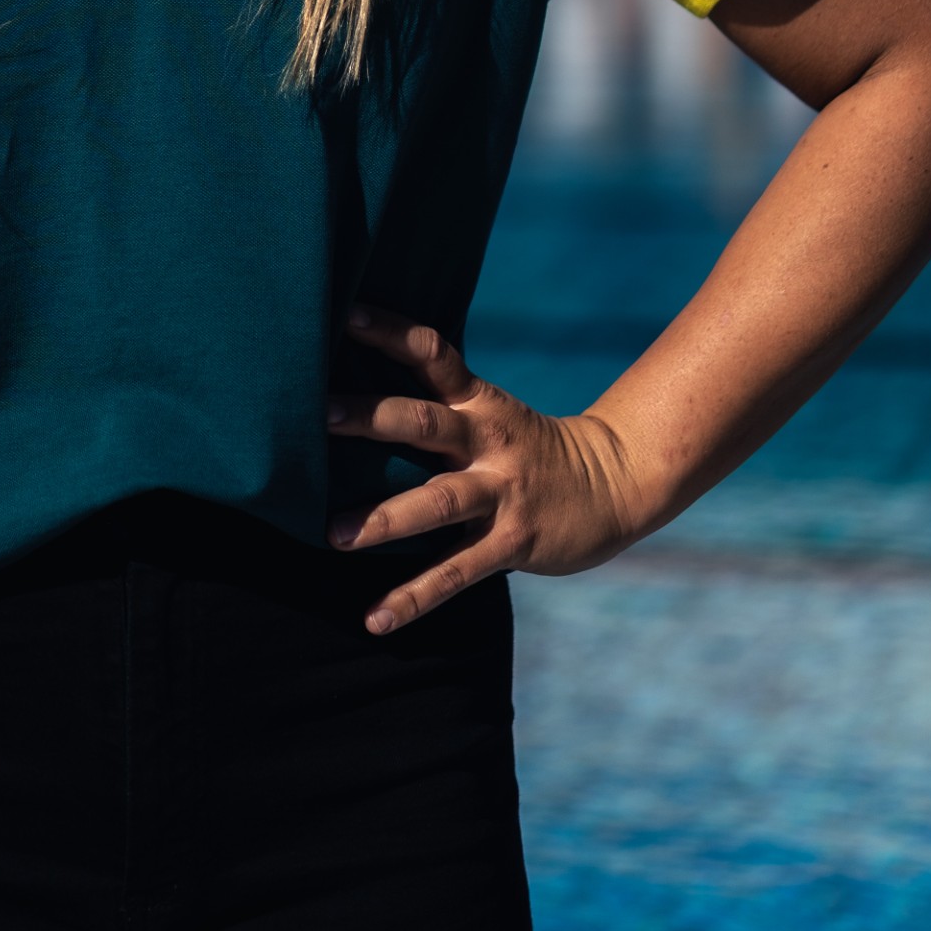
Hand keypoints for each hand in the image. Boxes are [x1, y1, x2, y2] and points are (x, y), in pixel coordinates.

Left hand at [325, 306, 642, 633]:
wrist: (612, 484)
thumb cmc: (526, 447)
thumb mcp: (488, 413)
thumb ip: (435, 407)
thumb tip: (354, 398)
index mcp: (477, 401)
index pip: (431, 352)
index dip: (390, 332)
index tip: (345, 314)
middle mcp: (486, 440)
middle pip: (424, 421)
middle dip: (372, 417)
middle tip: (319, 417)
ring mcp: (500, 492)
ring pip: (437, 502)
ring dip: (384, 518)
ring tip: (332, 535)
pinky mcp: (511, 542)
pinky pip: (456, 572)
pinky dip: (414, 597)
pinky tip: (375, 617)